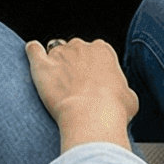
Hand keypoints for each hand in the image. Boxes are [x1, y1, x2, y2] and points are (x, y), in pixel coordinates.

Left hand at [26, 35, 137, 150]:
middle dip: (75, 65)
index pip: (97, 52)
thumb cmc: (114, 109)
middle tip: (76, 87)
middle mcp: (81, 46)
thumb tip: (120, 94)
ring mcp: (59, 54)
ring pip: (55, 51)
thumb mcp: (130, 99)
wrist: (92, 117)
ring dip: (56, 63)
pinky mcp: (41, 65)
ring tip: (57, 82)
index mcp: (103, 51)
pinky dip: (33, 52)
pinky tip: (34, 55)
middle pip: (75, 50)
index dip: (94, 68)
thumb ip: (122, 89)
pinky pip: (33, 49)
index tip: (94, 83)